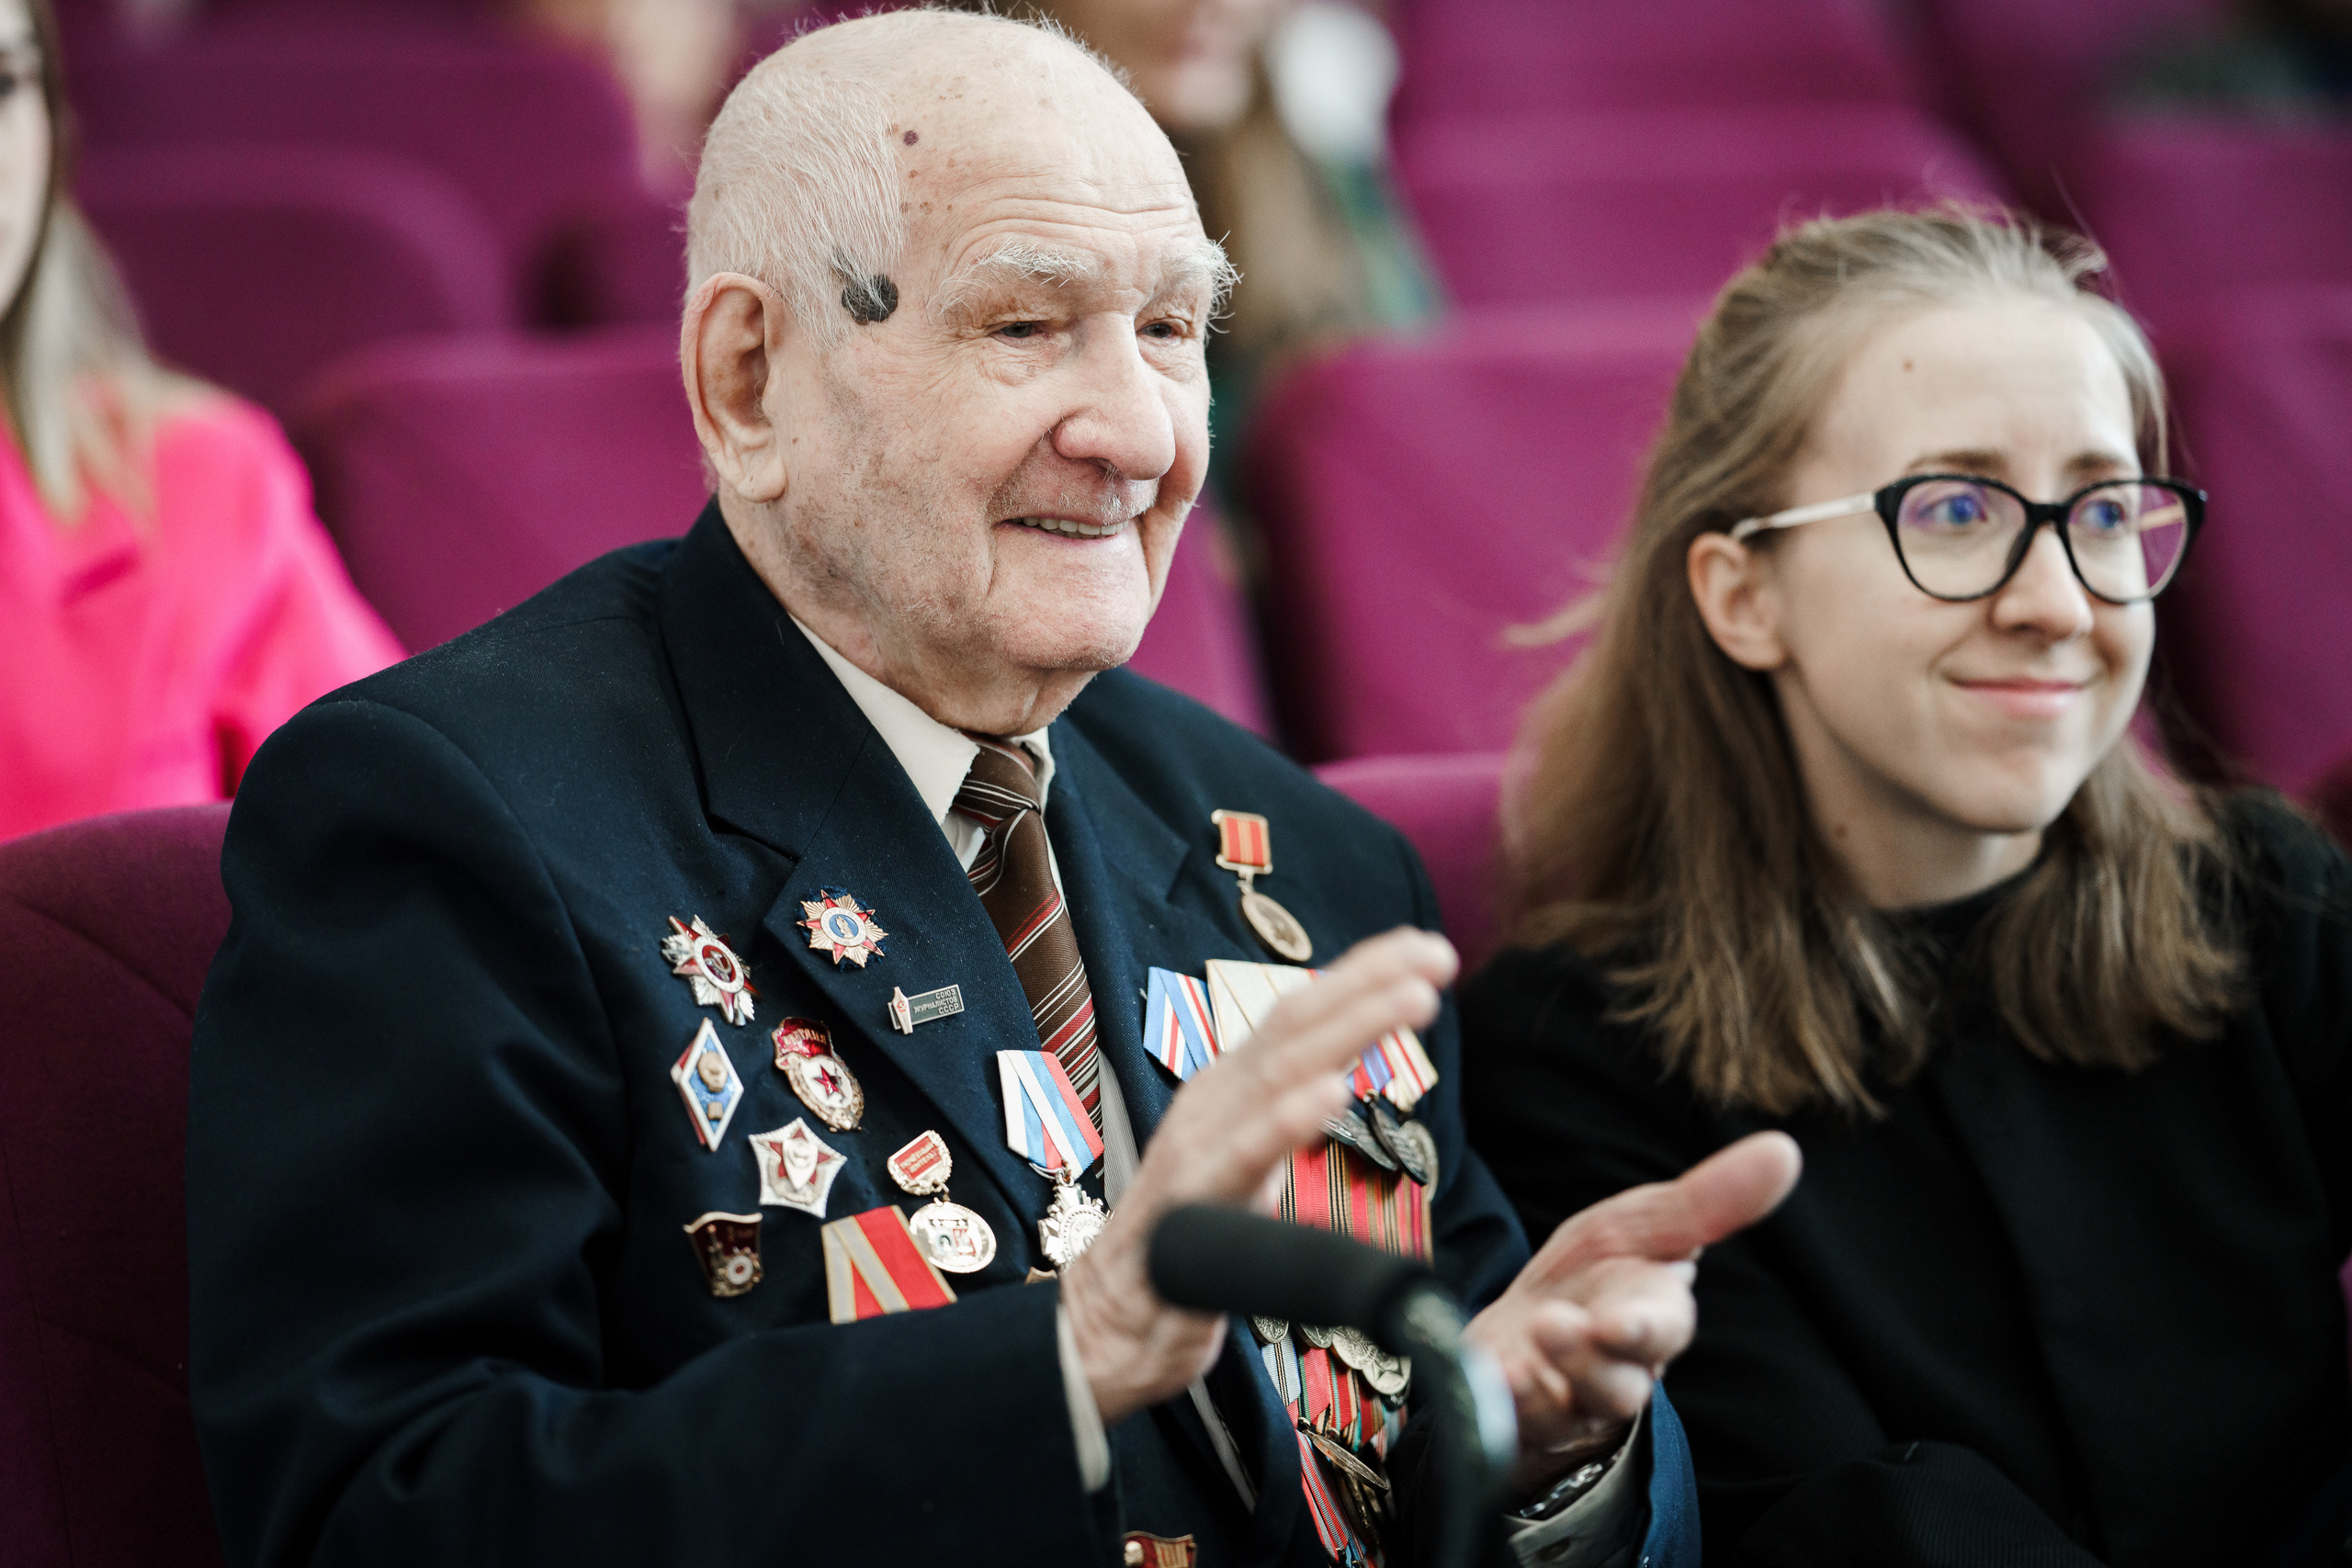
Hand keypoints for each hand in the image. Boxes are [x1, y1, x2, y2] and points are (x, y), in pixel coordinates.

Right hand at [1062, 928, 1459, 1422]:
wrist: (1107, 1326)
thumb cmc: (1183, 1248)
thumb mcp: (1247, 1164)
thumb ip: (1284, 1116)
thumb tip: (1340, 1072)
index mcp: (1230, 1090)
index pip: (1301, 1014)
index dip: (1363, 975)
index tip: (1428, 949)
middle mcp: (1213, 1101)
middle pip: (1296, 1025)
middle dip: (1370, 983)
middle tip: (1437, 956)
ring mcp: (1197, 1147)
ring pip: (1279, 1072)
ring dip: (1350, 1029)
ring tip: (1412, 1000)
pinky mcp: (1187, 1204)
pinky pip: (1243, 1154)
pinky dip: (1287, 1118)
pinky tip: (1333, 1090)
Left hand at [1464, 1131, 1802, 1492]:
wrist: (1522, 1339)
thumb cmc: (1592, 1279)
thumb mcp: (1639, 1226)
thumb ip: (1707, 1201)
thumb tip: (1786, 1149)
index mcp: (1652, 1318)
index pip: (1663, 1329)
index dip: (1645, 1328)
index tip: (1621, 1319)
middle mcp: (1617, 1370)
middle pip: (1620, 1384)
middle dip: (1593, 1360)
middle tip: (1557, 1325)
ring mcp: (1567, 1402)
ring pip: (1571, 1408)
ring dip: (1547, 1377)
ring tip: (1525, 1336)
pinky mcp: (1518, 1422)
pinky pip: (1514, 1425)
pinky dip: (1502, 1402)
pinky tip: (1490, 1376)